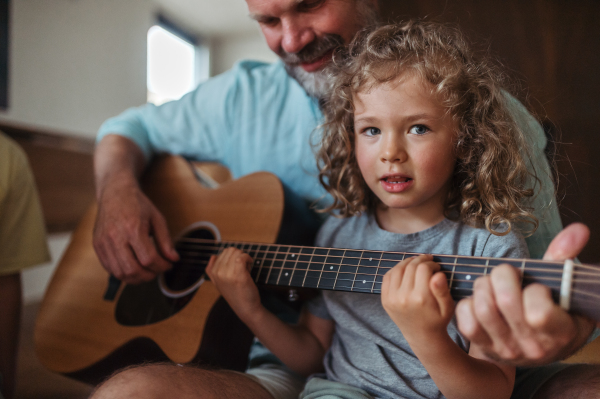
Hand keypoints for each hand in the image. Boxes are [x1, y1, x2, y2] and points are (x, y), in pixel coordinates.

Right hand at [93, 182, 177, 283]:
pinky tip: (133, 267)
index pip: (148, 259)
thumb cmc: (137, 204)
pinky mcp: (97, 246)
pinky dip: (123, 273)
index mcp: (133, 228)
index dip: (161, 266)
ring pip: (120, 273)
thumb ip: (165, 241)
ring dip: (136, 278)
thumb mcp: (157, 219)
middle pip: (133, 270)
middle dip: (149, 275)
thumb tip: (173, 259)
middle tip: (157, 270)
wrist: (115, 192)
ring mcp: (103, 242)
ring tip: (146, 272)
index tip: (168, 265)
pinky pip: (109, 268)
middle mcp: (115, 237)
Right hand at [206, 247, 262, 319]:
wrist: (245, 309)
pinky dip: (248, 258)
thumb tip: (213, 256)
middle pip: (230, 250)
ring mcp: (227, 274)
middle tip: (243, 268)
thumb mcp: (219, 283)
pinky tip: (250, 265)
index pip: (223, 252)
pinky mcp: (238, 276)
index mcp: (212, 273)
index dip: (233, 257)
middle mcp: (217, 273)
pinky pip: (242, 257)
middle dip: (239, 256)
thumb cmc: (236, 294)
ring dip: (244, 258)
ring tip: (246, 269)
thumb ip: (213, 270)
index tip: (236, 268)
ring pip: (237, 252)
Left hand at [381, 254, 453, 340]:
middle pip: (410, 267)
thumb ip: (442, 290)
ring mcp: (392, 298)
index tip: (437, 266)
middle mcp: (404, 297)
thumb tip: (438, 274)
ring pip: (398, 269)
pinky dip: (396, 269)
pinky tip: (405, 269)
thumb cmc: (437, 320)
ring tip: (417, 262)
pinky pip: (387, 277)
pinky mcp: (385, 299)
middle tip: (428, 260)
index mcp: (421, 298)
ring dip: (408, 261)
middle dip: (421, 260)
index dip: (431, 263)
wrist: (421, 336)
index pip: (423, 269)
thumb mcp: (447, 307)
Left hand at [456, 223, 594, 365]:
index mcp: (560, 332)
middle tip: (508, 275)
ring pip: (483, 308)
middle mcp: (533, 346)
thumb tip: (577, 230)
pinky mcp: (484, 347)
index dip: (534, 290)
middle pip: (505, 301)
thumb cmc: (554, 312)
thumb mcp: (566, 289)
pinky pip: (465, 322)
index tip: (537, 286)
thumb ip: (565, 258)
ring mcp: (507, 349)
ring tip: (493, 285)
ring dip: (483, 287)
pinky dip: (468, 304)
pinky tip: (481, 300)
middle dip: (503, 276)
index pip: (539, 312)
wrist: (539, 349)